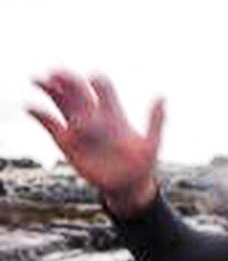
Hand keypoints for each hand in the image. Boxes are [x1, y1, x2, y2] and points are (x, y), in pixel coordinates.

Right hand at [28, 71, 163, 213]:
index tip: (93, 84)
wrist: (128, 187)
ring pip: (60, 102)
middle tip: (56, 73)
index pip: (102, 88)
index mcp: (113, 113)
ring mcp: (78, 128)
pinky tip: (32, 108)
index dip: (96, 82)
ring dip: (48, 89)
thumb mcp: (152, 144)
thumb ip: (156, 121)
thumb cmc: (142, 165)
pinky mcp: (66, 142)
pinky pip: (48, 124)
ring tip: (39, 81)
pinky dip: (38, 114)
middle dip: (67, 79)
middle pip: (77, 90)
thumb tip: (162, 97)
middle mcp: (94, 116)